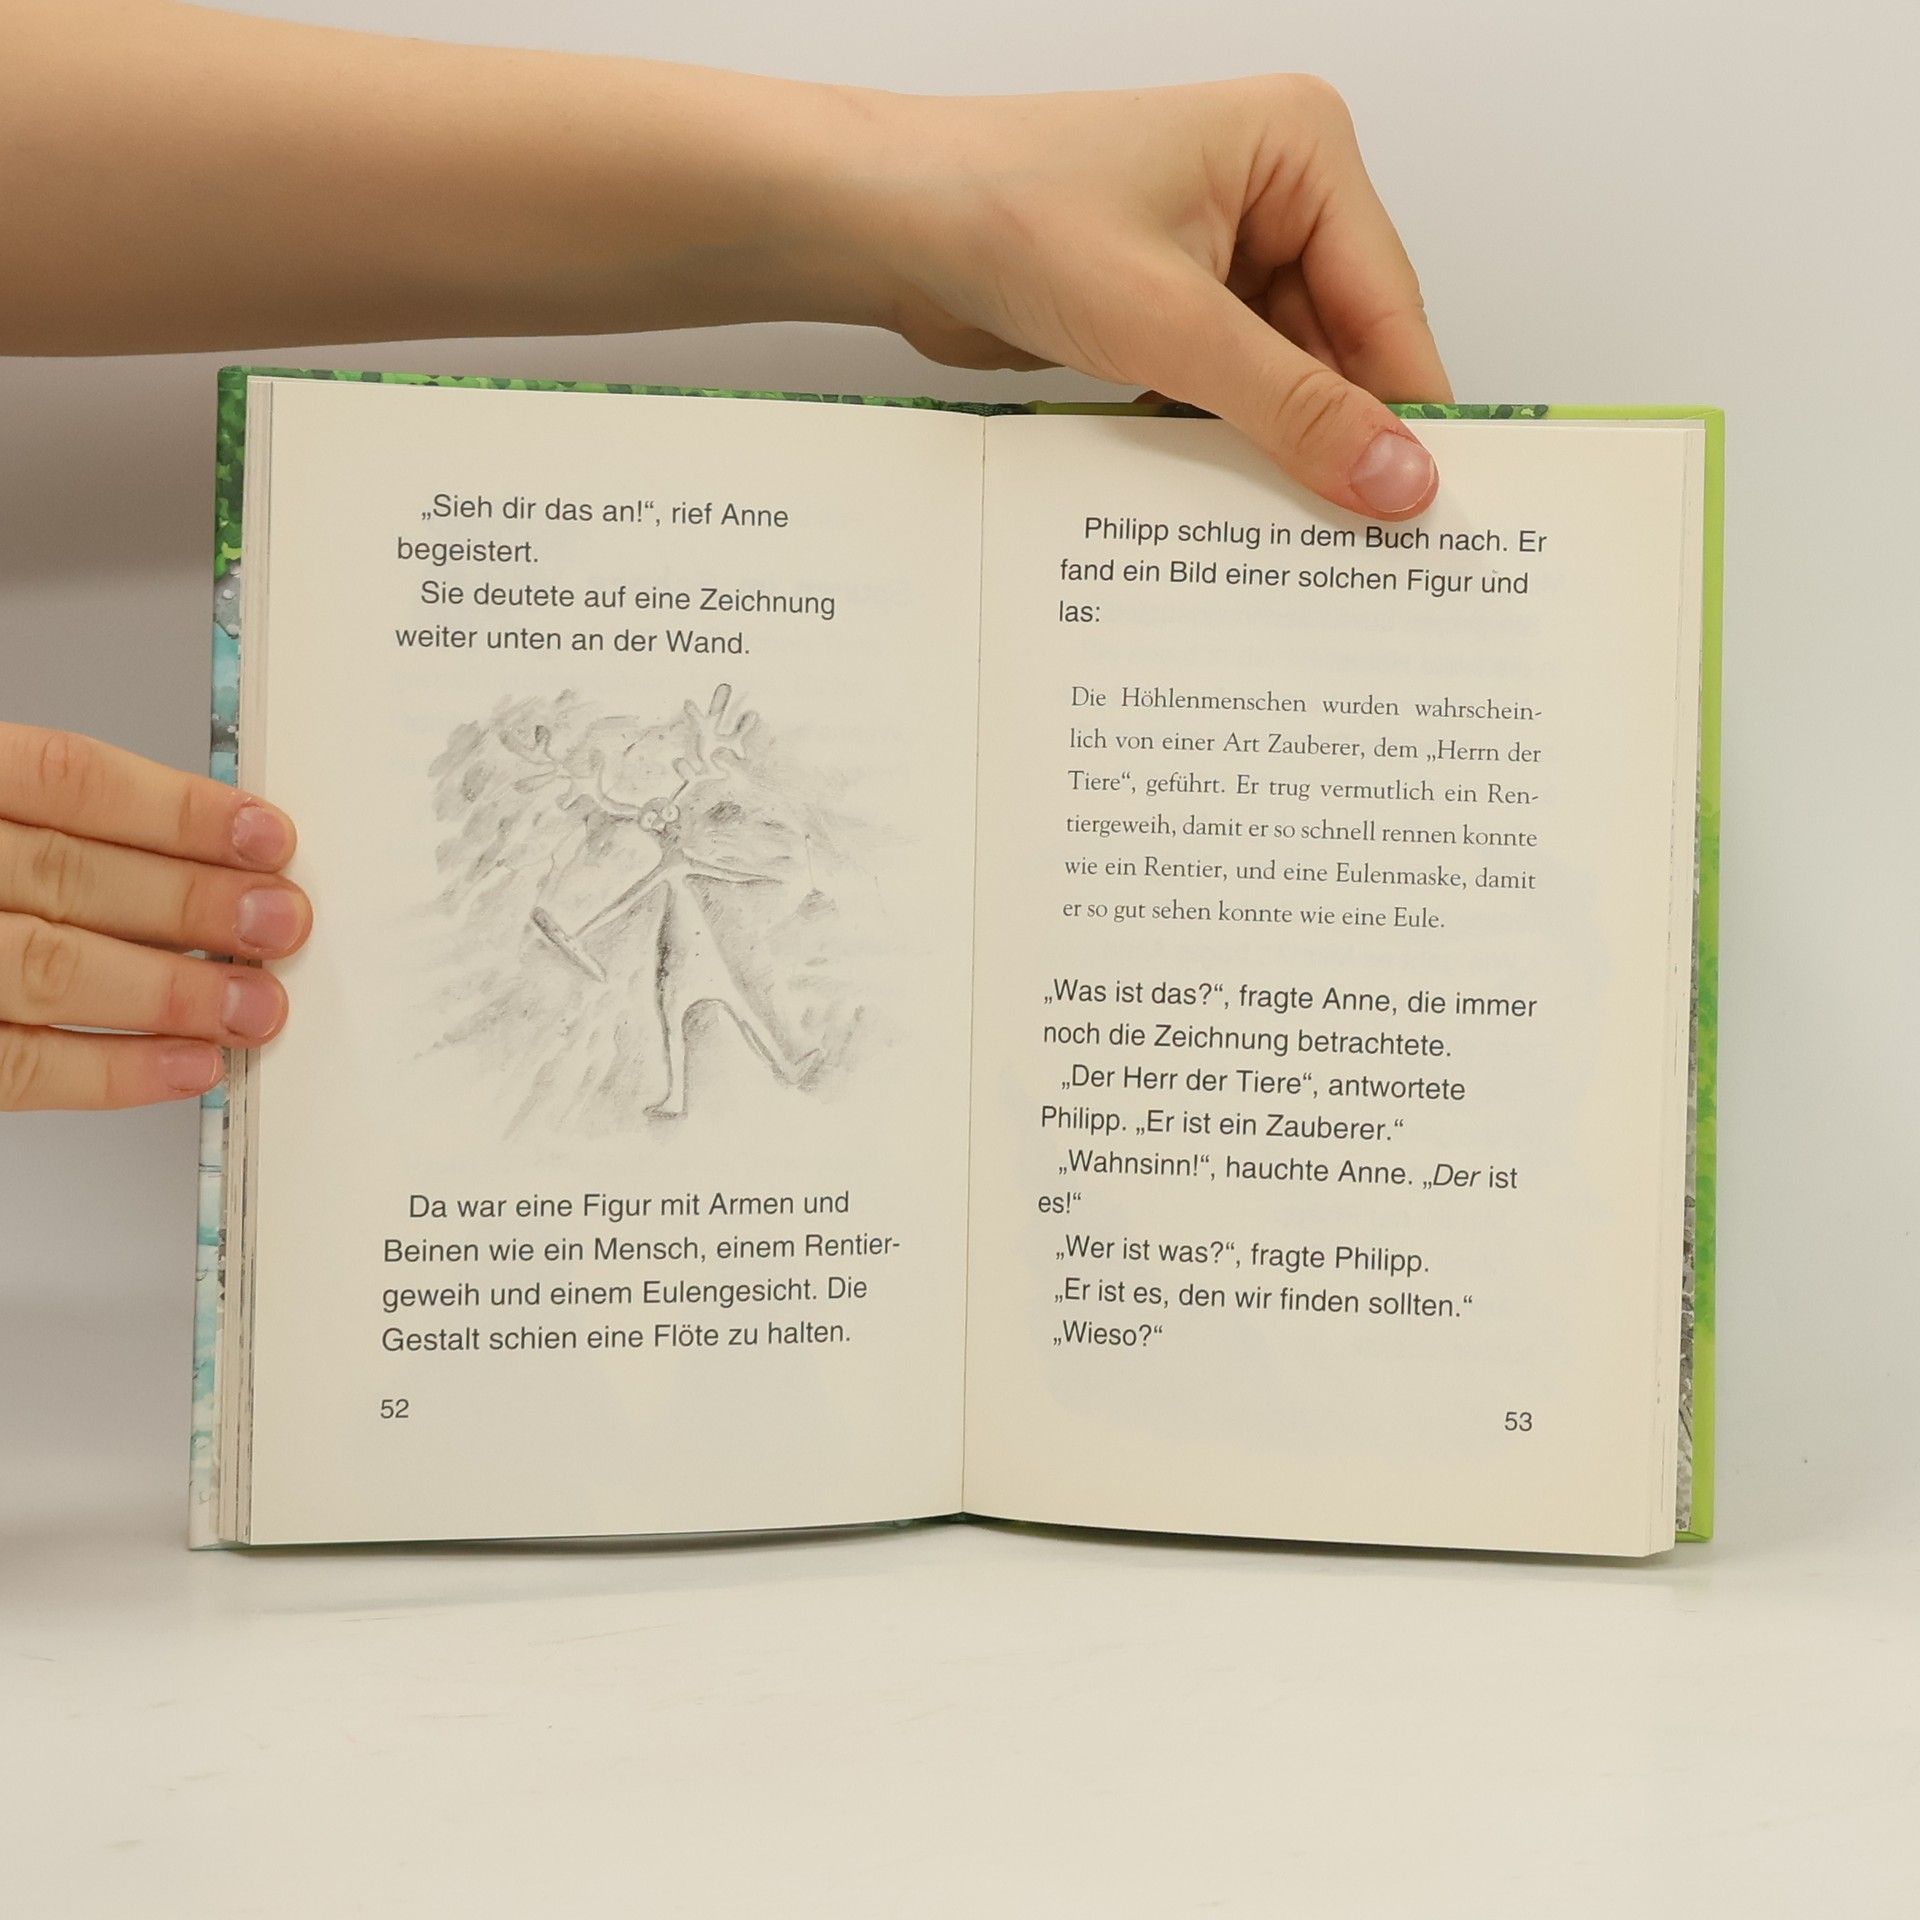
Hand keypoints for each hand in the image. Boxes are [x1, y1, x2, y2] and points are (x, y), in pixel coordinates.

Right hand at [0, 726, 308, 1110]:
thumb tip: (208, 861)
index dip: (177, 810)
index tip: (265, 836)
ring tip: (256, 1005)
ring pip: (46, 969)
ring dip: (169, 994)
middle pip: (69, 875)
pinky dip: (110, 1072)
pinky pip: (13, 1065)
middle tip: (281, 923)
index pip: (67, 781)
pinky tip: (187, 1065)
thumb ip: (52, 825)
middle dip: (191, 905)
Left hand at [857, 77, 1449, 517]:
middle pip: (1342, 347)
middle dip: (1338, 439)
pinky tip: (1224, 503)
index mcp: (1302, 150)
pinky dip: (1226, 442)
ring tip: (1292, 539)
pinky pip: (1229, 389)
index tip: (1430, 510)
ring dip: (1276, 450)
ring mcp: (1223, 250)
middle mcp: (1274, 193)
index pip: (1388, 305)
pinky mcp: (1174, 305)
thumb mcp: (1171, 326)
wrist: (888, 224)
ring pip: (1285, 378)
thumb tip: (1396, 475)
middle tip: (1362, 548)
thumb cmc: (1009, 214)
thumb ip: (1292, 408)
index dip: (1407, 414)